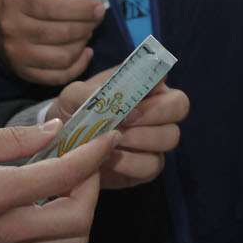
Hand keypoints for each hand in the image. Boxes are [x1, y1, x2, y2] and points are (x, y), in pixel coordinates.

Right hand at [0, 0, 107, 85]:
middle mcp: (13, 28)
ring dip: (83, 44)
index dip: (81, 10)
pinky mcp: (24, 71)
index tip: (99, 8)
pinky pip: (59, 76)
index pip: (53, 8)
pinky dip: (79, 65)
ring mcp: (17, 53)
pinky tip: (84, 51)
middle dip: (87, 26)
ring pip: (64, 57)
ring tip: (85, 32)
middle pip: (62, 33)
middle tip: (94, 19)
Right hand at [0, 122, 114, 242]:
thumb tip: (55, 131)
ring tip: (72, 183)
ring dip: (84, 211)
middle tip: (85, 162)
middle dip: (93, 185)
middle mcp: (8, 230)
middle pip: (79, 218)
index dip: (92, 156)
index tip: (106, 138)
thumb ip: (12, 138)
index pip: (63, 177)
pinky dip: (69, 231)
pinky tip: (56, 205)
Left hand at [51, 72, 189, 189]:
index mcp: (144, 85)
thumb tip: (110, 93)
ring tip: (112, 140)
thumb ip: (90, 91)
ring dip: (139, 139)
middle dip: (153, 114)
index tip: (128, 97)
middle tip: (123, 122)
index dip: (151, 85)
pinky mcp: (149, 166)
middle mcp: (157, 110)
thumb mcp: (74, 96)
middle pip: (179, 106)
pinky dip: (129, 163)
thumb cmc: (75, 112)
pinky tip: (108, 159)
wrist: (63, 146)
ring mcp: (156, 139)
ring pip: (170, 137)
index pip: (163, 75)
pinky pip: (152, 165)